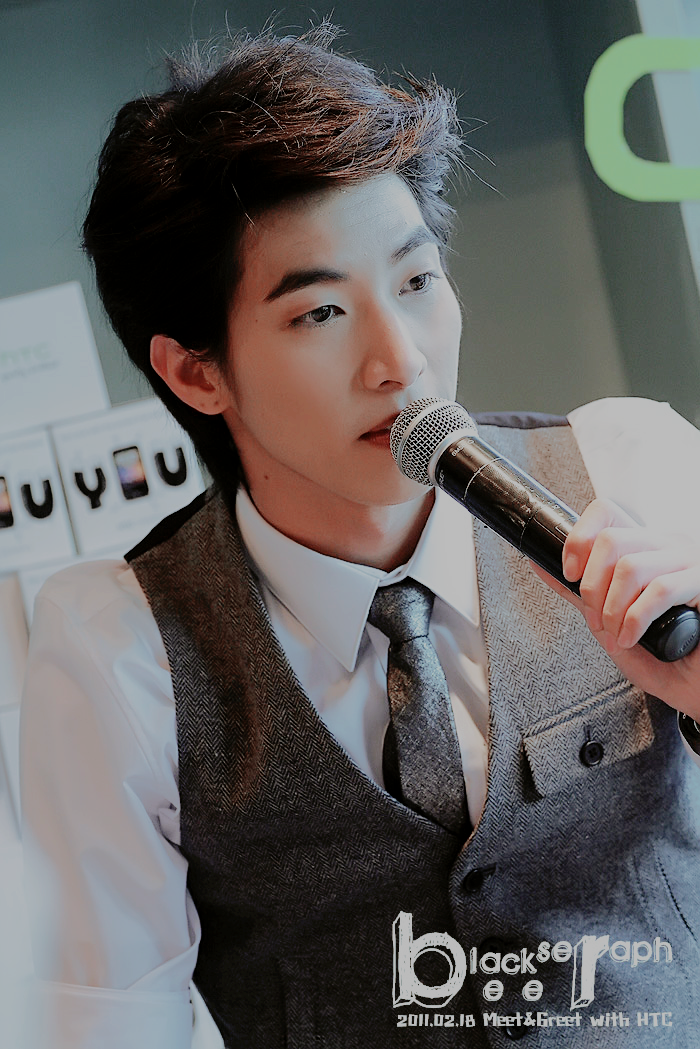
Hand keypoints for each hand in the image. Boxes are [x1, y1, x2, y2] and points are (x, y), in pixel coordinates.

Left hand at [531, 498, 699, 719]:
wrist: (693, 684)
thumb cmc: (659, 654)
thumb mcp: (607, 618)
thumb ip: (577, 591)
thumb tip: (539, 563)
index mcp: (644, 547)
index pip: (605, 512)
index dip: (578, 539)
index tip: (570, 573)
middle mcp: (666, 547)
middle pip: (610, 541)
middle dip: (591, 587)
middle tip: (597, 619)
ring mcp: (688, 562)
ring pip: (631, 565)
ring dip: (612, 608)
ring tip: (616, 633)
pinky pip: (660, 589)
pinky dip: (635, 619)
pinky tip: (633, 637)